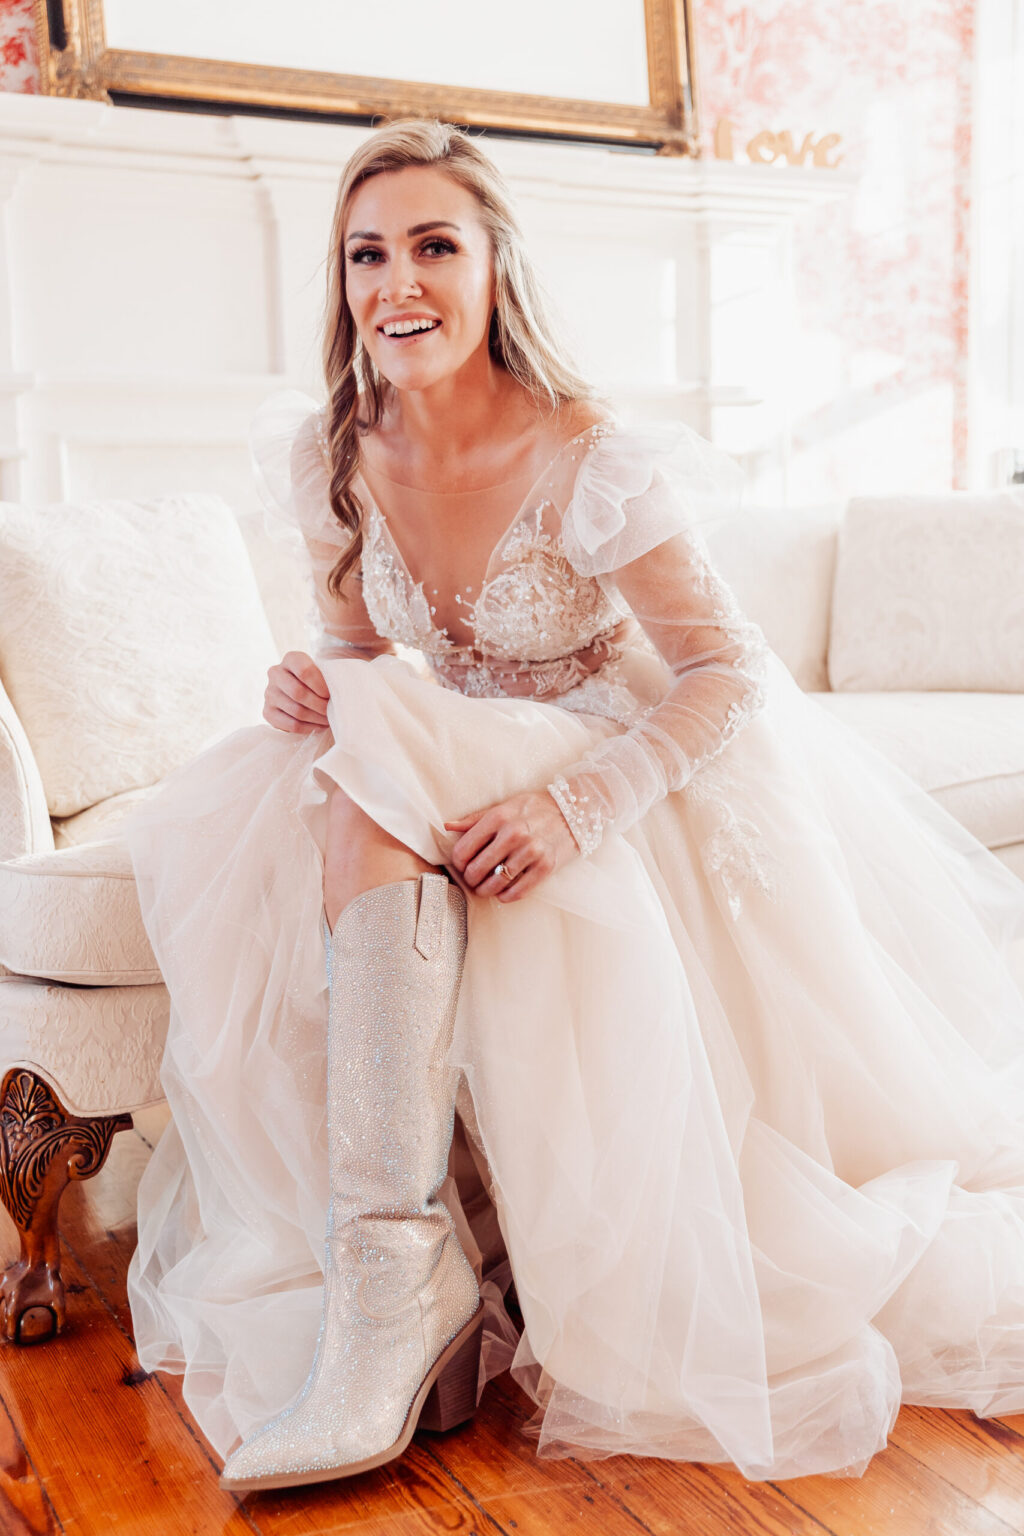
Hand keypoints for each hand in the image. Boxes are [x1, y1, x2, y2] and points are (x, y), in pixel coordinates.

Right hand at [264, 651, 329, 733]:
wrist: (302, 690)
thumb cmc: (318, 680)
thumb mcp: (323, 672)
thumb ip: (330, 678)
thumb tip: (340, 696)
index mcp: (291, 658)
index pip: (304, 671)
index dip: (320, 685)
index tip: (330, 695)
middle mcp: (275, 673)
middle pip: (298, 692)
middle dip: (319, 704)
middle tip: (332, 711)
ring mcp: (269, 693)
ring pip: (296, 710)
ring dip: (316, 718)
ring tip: (328, 720)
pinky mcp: (268, 712)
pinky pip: (291, 724)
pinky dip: (309, 728)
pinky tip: (319, 726)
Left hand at [444, 790, 578, 902]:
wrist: (575, 810)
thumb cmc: (535, 808)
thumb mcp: (504, 806)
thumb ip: (475, 819)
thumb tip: (447, 826)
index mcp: (498, 817)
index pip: (463, 850)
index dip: (458, 863)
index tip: (462, 865)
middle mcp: (513, 834)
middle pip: (476, 870)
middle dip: (470, 879)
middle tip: (473, 879)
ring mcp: (531, 851)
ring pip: (494, 884)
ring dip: (485, 890)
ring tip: (485, 888)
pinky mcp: (546, 867)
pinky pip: (517, 892)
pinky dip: (505, 896)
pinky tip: (503, 892)